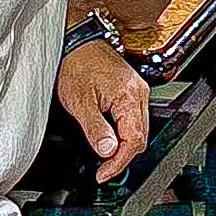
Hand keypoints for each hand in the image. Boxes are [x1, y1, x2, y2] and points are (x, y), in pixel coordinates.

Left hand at [56, 39, 149, 167]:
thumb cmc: (76, 64)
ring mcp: (136, 91)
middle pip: (140, 137)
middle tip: (103, 170)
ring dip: (123, 146)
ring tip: (104, 157)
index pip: (133, 140)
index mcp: (130, 96)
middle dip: (122, 157)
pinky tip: (110, 138)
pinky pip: (133, 118)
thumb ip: (96, 129)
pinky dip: (123, 133)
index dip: (119, 162)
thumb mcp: (80, 102)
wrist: (75, 42)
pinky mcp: (130, 90)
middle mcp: (138, 93)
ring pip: (138, 129)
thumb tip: (107, 152)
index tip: (103, 174)